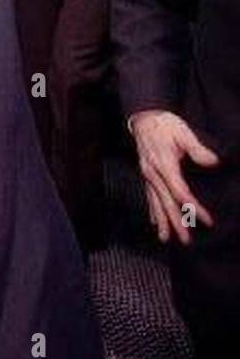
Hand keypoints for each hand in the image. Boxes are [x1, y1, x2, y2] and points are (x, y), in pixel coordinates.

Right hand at [129, 109, 219, 244]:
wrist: (144, 118)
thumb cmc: (164, 125)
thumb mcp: (183, 132)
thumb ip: (197, 148)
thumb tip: (213, 161)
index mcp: (164, 165)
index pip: (179, 191)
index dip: (193, 207)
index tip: (206, 219)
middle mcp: (153, 174)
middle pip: (165, 202)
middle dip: (176, 221)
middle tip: (185, 240)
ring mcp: (148, 176)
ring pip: (155, 202)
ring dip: (162, 221)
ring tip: (166, 239)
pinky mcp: (146, 175)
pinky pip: (148, 197)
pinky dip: (152, 211)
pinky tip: (155, 222)